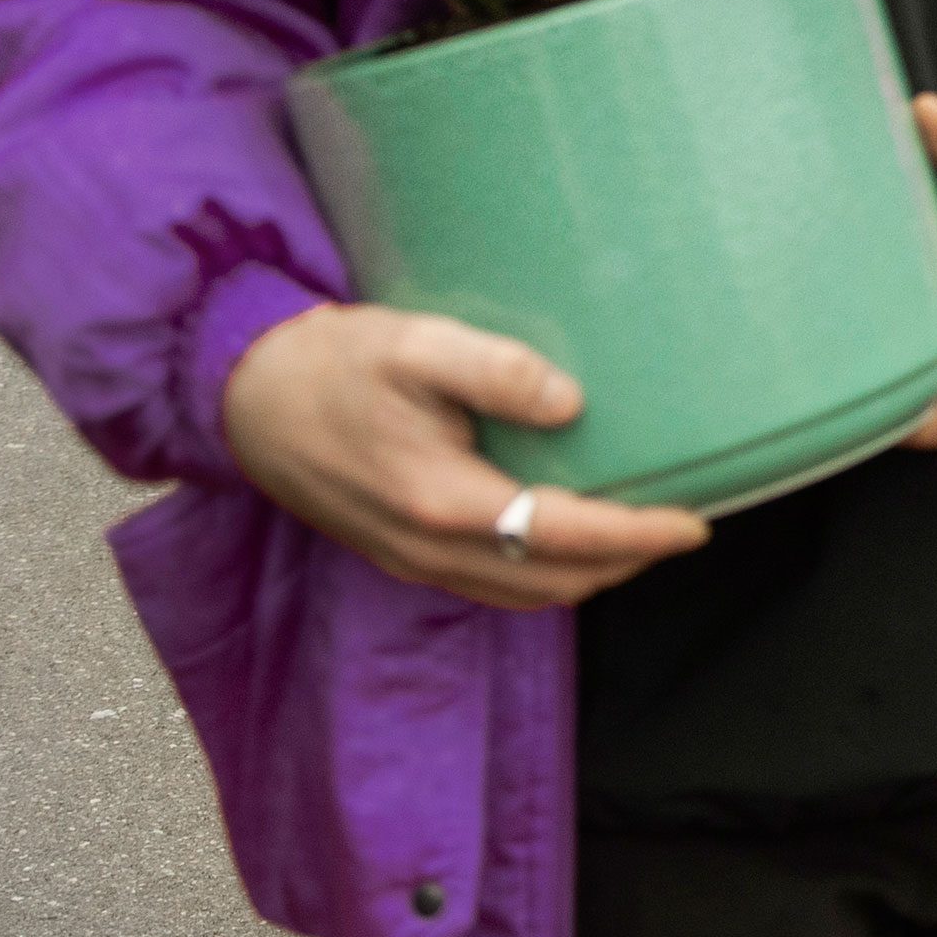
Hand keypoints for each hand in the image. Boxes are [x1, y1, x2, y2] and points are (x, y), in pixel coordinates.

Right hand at [220, 304, 707, 609]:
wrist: (243, 396)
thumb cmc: (330, 364)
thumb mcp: (414, 343)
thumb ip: (496, 370)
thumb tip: (571, 402)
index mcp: (441, 501)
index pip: (565, 536)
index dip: (638, 535)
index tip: (693, 523)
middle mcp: (429, 548)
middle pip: (554, 582)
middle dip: (626, 562)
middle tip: (679, 527)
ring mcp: (411, 559)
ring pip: (525, 594)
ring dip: (588, 574)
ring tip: (637, 536)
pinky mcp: (400, 554)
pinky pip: (491, 584)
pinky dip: (543, 573)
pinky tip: (565, 537)